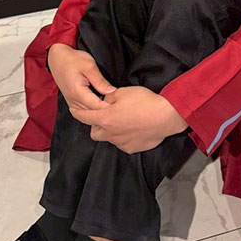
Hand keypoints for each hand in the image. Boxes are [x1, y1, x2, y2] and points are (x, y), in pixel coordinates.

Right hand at [47, 43, 115, 112]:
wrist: (57, 58)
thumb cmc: (73, 60)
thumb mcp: (90, 66)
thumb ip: (101, 81)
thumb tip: (112, 92)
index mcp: (78, 92)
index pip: (97, 107)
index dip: (109, 107)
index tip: (119, 103)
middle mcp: (73, 100)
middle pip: (92, 113)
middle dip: (105, 111)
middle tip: (117, 105)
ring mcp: (71, 102)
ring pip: (87, 115)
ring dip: (98, 112)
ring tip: (110, 105)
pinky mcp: (71, 101)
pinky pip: (82, 111)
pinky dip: (91, 110)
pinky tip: (99, 105)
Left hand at [70, 85, 187, 153]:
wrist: (166, 116)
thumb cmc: (145, 101)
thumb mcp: (123, 92)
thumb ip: (109, 97)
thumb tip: (105, 101)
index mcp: (105, 119)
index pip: (84, 117)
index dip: (77, 112)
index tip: (74, 109)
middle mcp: (111, 134)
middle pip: (94, 133)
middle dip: (96, 125)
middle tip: (106, 115)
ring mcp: (122, 143)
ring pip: (110, 138)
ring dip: (111, 131)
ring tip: (123, 121)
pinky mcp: (132, 148)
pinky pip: (123, 143)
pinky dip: (124, 136)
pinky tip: (134, 128)